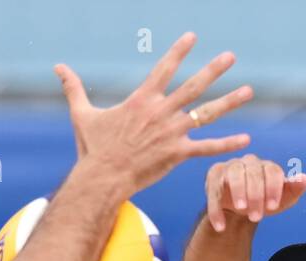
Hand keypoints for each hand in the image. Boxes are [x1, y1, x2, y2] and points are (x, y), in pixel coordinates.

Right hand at [57, 32, 252, 196]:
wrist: (102, 178)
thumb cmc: (92, 148)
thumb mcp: (82, 114)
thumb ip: (74, 88)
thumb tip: (57, 67)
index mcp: (142, 100)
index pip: (164, 68)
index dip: (179, 51)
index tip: (192, 36)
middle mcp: (161, 112)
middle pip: (193, 86)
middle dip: (214, 69)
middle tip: (230, 56)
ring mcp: (172, 132)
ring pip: (206, 113)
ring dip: (229, 101)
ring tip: (248, 91)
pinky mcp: (177, 154)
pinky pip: (207, 148)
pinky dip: (227, 144)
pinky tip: (246, 139)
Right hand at [205, 155, 305, 230]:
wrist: (239, 210)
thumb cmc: (263, 202)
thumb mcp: (281, 199)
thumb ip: (293, 189)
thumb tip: (304, 178)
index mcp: (267, 166)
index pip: (272, 171)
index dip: (273, 188)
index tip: (272, 207)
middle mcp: (249, 162)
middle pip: (253, 173)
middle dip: (256, 195)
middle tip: (257, 217)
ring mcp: (230, 167)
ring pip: (234, 175)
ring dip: (238, 192)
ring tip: (240, 210)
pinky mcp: (214, 177)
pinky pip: (214, 191)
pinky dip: (216, 209)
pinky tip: (221, 226)